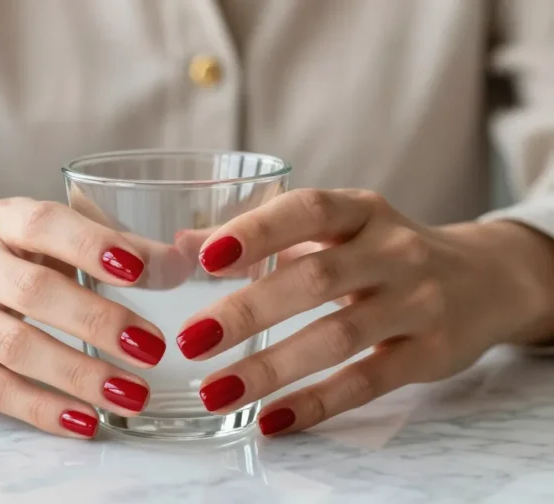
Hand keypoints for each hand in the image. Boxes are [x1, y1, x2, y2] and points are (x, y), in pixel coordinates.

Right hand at [0, 198, 186, 438]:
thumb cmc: (0, 262)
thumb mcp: (44, 242)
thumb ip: (114, 247)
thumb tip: (184, 264)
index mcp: (3, 221)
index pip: (44, 224)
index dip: (91, 245)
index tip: (139, 269)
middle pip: (34, 293)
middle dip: (97, 320)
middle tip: (152, 346)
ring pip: (16, 347)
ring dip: (78, 374)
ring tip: (133, 393)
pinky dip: (43, 409)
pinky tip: (86, 421)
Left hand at [178, 189, 553, 434]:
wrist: (488, 278)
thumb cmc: (388, 252)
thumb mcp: (338, 229)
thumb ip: (265, 236)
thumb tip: (186, 243)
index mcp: (362, 212)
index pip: (308, 210)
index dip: (258, 231)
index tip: (206, 257)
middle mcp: (393, 251)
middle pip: (317, 279)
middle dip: (249, 311)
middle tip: (192, 339)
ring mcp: (418, 303)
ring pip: (339, 337)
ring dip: (272, 367)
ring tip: (216, 391)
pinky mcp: (433, 353)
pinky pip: (368, 382)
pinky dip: (318, 403)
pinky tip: (271, 419)